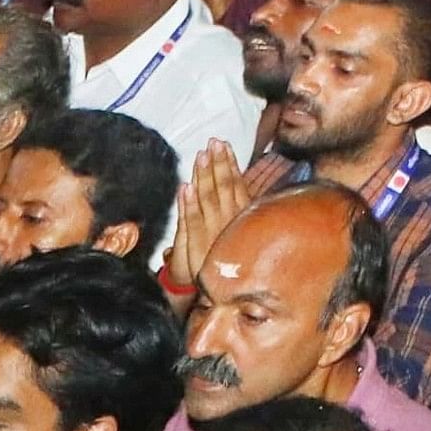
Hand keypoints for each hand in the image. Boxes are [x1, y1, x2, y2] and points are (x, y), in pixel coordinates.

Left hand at [168, 140, 249, 290]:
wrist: (221, 288)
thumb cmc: (233, 257)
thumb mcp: (245, 232)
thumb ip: (243, 210)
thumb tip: (244, 186)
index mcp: (242, 215)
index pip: (235, 183)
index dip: (229, 163)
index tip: (223, 145)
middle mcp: (230, 220)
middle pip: (223, 186)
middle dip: (218, 162)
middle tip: (213, 142)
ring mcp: (214, 230)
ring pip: (208, 198)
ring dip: (205, 176)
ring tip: (201, 155)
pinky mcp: (198, 242)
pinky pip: (192, 220)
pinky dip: (188, 203)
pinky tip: (186, 187)